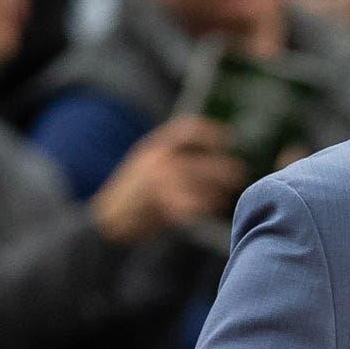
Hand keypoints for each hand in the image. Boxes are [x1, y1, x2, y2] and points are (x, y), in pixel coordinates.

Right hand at [91, 116, 247, 244]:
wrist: (109, 219)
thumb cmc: (133, 195)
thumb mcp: (147, 165)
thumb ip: (172, 158)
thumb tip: (210, 163)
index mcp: (154, 147)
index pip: (185, 129)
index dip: (209, 131)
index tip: (229, 138)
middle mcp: (156, 159)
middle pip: (198, 160)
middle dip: (223, 167)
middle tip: (240, 173)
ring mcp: (157, 180)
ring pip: (198, 182)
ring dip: (217, 190)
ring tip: (225, 197)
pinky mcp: (158, 202)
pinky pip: (189, 203)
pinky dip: (202, 206)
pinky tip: (210, 209)